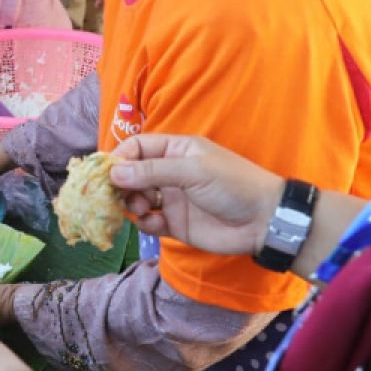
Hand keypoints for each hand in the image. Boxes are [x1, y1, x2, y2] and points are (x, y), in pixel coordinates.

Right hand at [109, 134, 283, 255]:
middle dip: (120, 183)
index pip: (137, 147)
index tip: (107, 172)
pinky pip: (148, 221)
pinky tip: (153, 222)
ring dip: (130, 203)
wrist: (264, 222)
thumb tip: (114, 173)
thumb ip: (152, 171)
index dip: (119, 157)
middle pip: (132, 174)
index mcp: (176, 151)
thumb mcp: (193, 171)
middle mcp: (170, 172)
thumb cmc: (233, 185)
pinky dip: (144, 222)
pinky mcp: (174, 223)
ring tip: (138, 208)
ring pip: (136, 198)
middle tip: (115, 194)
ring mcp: (171, 198)